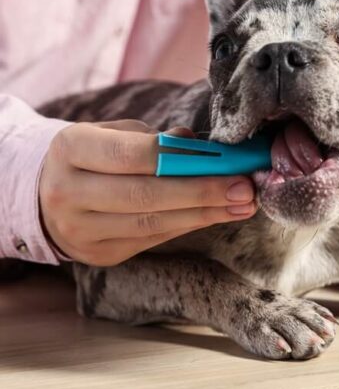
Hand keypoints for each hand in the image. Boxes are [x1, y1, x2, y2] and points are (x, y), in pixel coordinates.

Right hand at [40, 120, 257, 265]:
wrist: (43, 194)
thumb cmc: (93, 155)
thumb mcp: (112, 133)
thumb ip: (154, 138)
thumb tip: (198, 146)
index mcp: (70, 149)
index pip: (132, 154)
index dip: (182, 159)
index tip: (224, 160)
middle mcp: (67, 192)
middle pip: (145, 195)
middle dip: (203, 192)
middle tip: (244, 189)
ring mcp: (79, 229)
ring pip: (152, 223)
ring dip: (204, 214)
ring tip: (242, 205)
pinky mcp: (98, 254)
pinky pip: (152, 239)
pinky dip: (188, 226)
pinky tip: (216, 215)